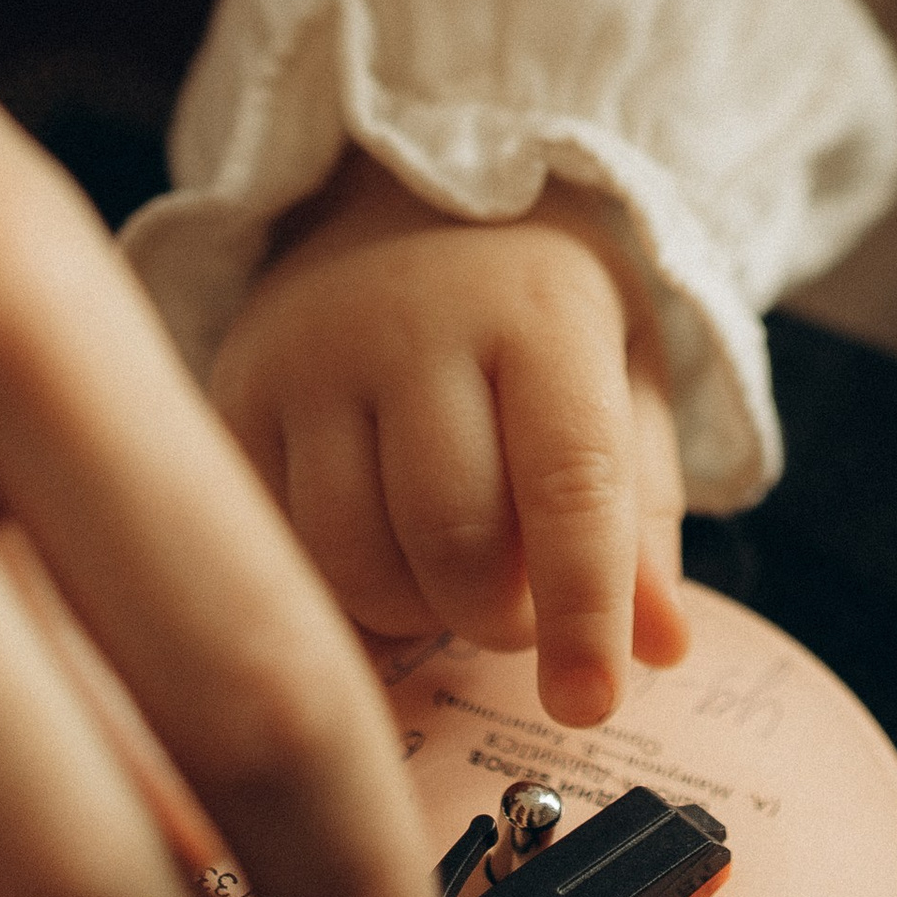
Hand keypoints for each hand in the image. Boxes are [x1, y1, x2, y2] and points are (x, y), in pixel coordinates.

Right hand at [210, 155, 690, 726]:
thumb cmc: (534, 305)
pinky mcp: (237, 392)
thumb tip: (660, 648)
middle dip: (500, 614)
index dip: (584, 610)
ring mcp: (311, 356)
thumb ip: (642, 507)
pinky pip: (279, 546)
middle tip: (522, 602)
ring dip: (417, 610)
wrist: (400, 193)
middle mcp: (414, 321)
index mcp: (540, 309)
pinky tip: (380, 561)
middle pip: (453, 536)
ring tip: (452, 572)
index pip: (570, 481)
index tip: (591, 704)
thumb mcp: (622, 372)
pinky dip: (338, 594)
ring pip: (355, 558)